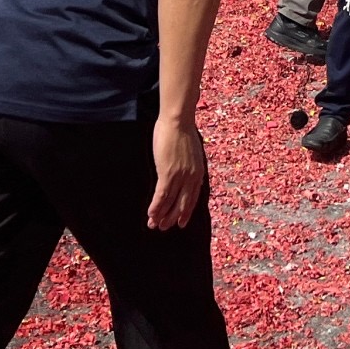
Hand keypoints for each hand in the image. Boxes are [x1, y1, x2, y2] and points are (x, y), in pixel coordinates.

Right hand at [146, 113, 206, 229]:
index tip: (181, 222)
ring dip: (161, 216)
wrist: (178, 120)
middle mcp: (192, 178)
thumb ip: (189, 165)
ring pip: (170, 203)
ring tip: (154, 225)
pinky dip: (155, 207)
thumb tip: (184, 172)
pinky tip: (150, 214)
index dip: (186, 212)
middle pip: (182, 204)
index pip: (193, 198)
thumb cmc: (182, 132)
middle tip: (164, 228)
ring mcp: (180, 176)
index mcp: (198, 173)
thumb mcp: (191, 153)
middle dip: (172, 218)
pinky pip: (161, 196)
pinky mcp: (167, 173)